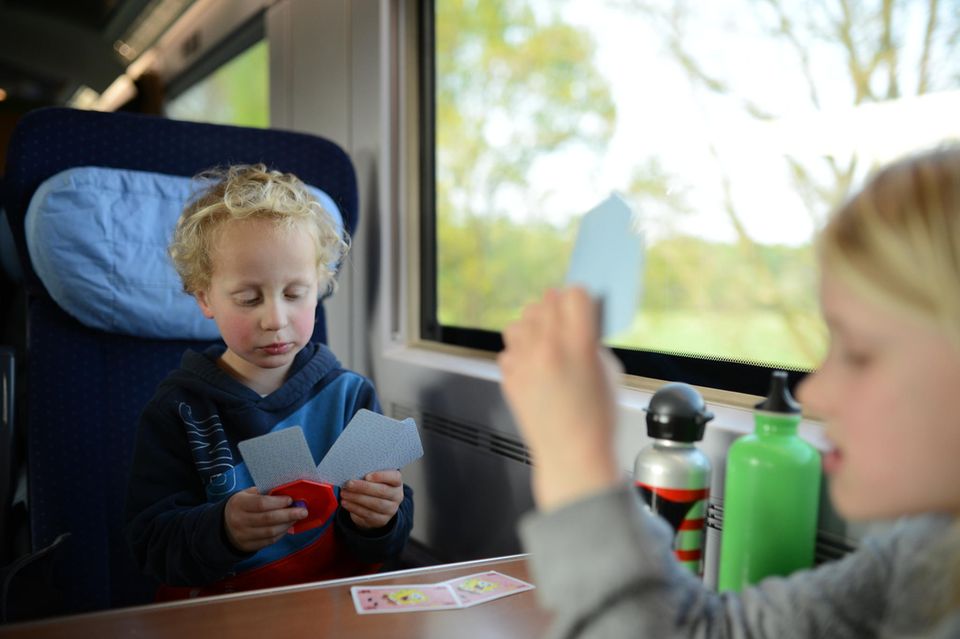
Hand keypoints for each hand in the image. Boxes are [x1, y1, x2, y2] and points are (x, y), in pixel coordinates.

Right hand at [224, 487, 306, 552]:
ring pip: (270, 532)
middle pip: (268, 519)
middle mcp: (239, 521)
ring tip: (297, 518)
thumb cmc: (241, 506)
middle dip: (289, 515)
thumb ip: (263, 493)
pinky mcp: (248, 546)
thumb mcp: (246, 495)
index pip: (261, 504)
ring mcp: (243, 536)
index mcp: (238, 504)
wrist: (224, 526)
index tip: (290, 500)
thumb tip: (286, 493)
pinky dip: (281, 533)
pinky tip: (288, 526)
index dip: (278, 502)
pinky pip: (269, 541)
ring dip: (287, 524)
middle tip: (303, 511)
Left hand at [339, 470, 403, 529]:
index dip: (382, 476)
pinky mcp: (381, 520)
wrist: (376, 507)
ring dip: (357, 498)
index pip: (395, 478)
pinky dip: (354, 508)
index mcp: (396, 483)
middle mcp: (396, 496)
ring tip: (344, 494)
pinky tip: (345, 503)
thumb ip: (369, 474)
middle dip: (363, 487)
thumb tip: (352, 471)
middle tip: (349, 484)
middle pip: (382, 491)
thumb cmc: (374, 486)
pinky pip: (368, 514)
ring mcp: (390, 510)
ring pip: (375, 504)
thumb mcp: (375, 478)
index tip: (367, 476)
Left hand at [498, 287, 622, 510]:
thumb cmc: (596, 419)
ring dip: (535, 325)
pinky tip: (534, 365)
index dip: (581, 299)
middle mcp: (548, 347)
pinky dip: (521, 351)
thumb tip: (581, 321)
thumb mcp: (609, 371)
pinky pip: (510, 348)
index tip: (583, 306)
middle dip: (558, 307)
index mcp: (579, 344)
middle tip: (566, 322)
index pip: (575, 294)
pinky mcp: (509, 376)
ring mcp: (524, 361)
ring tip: (546, 342)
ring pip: (522, 319)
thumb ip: (592, 340)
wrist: (571, 454)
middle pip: (547, 300)